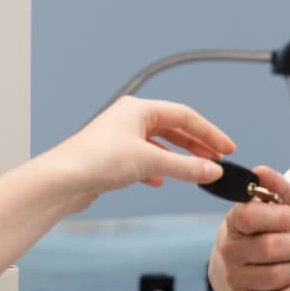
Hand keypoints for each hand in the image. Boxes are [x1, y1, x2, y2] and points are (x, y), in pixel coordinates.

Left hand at [47, 97, 234, 211]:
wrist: (62, 180)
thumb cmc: (96, 160)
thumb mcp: (150, 163)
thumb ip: (186, 167)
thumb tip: (212, 171)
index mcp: (138, 109)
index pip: (184, 116)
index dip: (209, 133)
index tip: (227, 149)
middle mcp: (128, 119)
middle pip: (173, 129)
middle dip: (196, 146)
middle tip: (216, 161)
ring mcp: (119, 138)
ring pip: (158, 146)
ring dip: (178, 159)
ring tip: (196, 172)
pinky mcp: (111, 158)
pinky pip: (143, 160)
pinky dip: (157, 170)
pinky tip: (161, 181)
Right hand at [213, 166, 289, 290]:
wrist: (284, 260)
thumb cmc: (284, 229)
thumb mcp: (288, 202)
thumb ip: (277, 185)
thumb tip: (260, 172)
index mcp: (235, 221)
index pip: (249, 216)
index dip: (278, 217)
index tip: (289, 217)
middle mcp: (230, 250)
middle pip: (270, 248)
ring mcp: (237, 279)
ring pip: (278, 276)